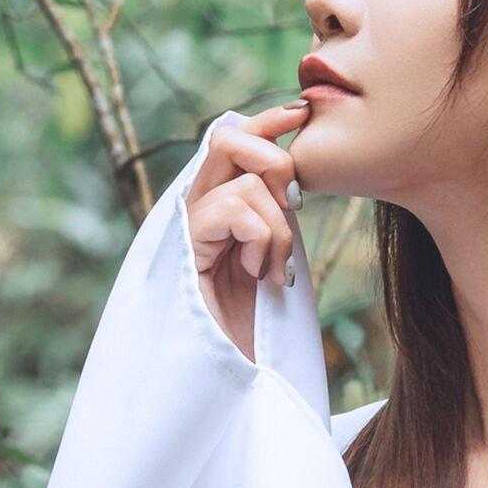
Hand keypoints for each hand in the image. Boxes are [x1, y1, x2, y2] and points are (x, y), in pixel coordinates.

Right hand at [183, 101, 309, 360]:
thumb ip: (276, 215)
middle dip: (275, 159)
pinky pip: (233, 210)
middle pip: (227, 139)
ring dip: (279, 229)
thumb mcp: (277, 256)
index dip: (265, 121)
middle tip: (295, 206)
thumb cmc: (259, 325)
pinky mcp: (186, 250)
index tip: (300, 111)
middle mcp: (197, 210)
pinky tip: (259, 276)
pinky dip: (261, 241)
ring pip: (246, 182)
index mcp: (218, 207)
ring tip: (273, 271)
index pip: (234, 142)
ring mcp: (188, 230)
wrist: (233, 376)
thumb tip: (297, 175)